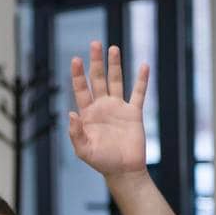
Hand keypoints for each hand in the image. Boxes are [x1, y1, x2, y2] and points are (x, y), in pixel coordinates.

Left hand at [68, 40, 148, 178]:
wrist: (123, 170)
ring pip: (116, 81)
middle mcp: (102, 106)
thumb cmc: (101, 161)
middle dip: (96, 62)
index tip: (76, 59)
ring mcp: (118, 108)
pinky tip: (143, 66)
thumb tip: (72, 114)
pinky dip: (141, 80)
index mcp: (88, 113)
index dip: (78, 75)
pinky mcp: (134, 113)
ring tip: (113, 47)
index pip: (81, 89)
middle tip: (95, 43)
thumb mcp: (83, 150)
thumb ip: (76, 133)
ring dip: (115, 65)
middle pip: (98, 79)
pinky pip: (139, 93)